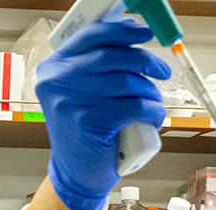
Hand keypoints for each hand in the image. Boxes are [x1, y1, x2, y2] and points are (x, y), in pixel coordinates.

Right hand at [35, 6, 170, 209]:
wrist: (75, 173)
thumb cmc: (84, 130)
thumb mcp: (80, 93)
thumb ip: (95, 66)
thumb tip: (131, 35)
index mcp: (54, 67)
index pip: (91, 35)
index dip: (122, 30)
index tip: (144, 31)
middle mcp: (58, 81)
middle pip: (113, 55)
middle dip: (145, 60)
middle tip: (162, 70)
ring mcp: (72, 101)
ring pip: (128, 82)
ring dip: (150, 92)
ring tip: (153, 103)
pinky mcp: (91, 122)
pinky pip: (136, 106)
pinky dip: (153, 111)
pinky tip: (152, 118)